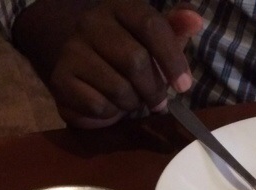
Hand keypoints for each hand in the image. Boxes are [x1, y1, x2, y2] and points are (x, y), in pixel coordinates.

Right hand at [35, 1, 202, 127]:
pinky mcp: (60, 80)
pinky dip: (111, 114)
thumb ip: (174, 28)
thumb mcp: (152, 36)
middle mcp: (91, 23)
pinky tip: (111, 106)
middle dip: (153, 88)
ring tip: (132, 101)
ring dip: (132, 103)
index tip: (184, 86)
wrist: (78, 60)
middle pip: (135, 60)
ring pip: (117, 88)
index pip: (150, 26)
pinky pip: (97, 106)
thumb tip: (195, 20)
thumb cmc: (125, 49)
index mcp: (118, 6)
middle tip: (158, 101)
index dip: (171, 58)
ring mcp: (71, 51)